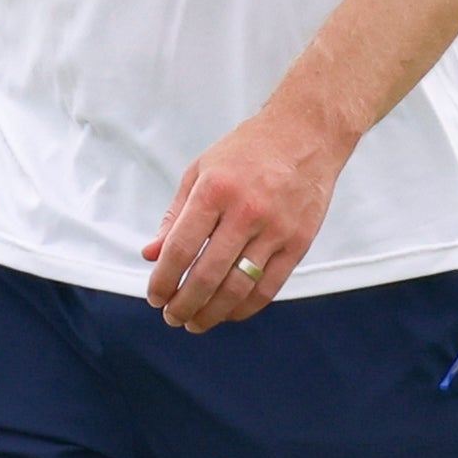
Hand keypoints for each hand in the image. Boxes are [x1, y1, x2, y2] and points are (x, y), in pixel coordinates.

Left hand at [141, 101, 351, 330]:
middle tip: (171, 317)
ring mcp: (276, 230)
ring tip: (195, 322)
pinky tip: (228, 313)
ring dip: (212, 313)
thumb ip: (175, 216)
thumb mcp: (199, 172)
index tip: (154, 297)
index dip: (163, 280)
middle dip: (183, 304)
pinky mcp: (299, 242)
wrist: (306, 134)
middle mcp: (245, 212)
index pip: (181, 249)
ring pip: (238, 287)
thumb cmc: (247, 150)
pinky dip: (246, 307)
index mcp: (214, 192)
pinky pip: (270, 286)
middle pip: (207, 275)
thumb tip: (151, 254)